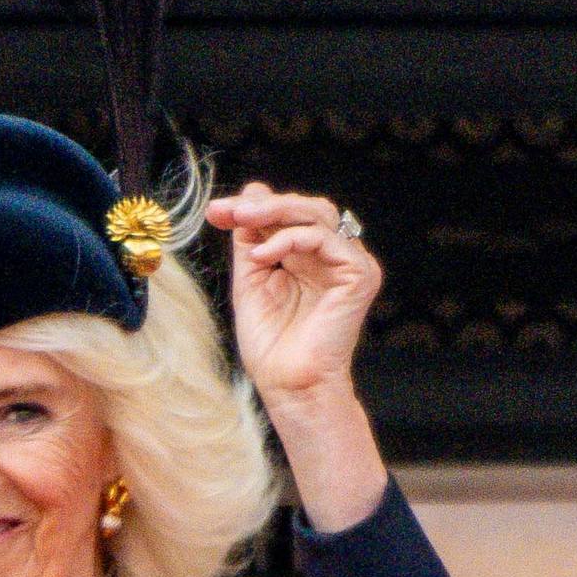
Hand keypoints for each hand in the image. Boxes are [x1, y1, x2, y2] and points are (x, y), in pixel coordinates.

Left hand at [208, 182, 391, 531]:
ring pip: (320, 215)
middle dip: (264, 205)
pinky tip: (263, 255)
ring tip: (243, 222)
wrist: (289, 384)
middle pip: (307, 208)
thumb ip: (250, 239)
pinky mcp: (360, 275)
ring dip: (276, 213)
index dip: (253, 207)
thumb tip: (247, 193)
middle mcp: (333, 256)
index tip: (215, 209)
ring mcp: (350, 264)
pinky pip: (328, 240)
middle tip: (229, 208)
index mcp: (309, 257)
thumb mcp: (250, 281)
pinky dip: (292, 240)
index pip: (288, 217)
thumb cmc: (271, 344)